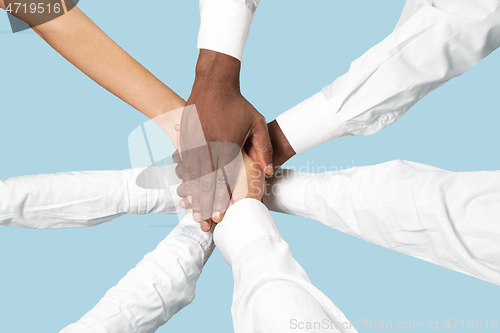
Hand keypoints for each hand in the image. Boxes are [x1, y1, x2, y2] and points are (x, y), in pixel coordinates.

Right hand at [178, 50, 272, 225]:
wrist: (213, 82)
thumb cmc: (238, 104)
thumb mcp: (257, 123)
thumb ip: (264, 149)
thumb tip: (269, 172)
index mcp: (226, 147)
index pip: (223, 181)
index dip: (221, 200)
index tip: (220, 216)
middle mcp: (208, 148)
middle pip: (205, 184)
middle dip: (205, 205)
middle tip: (205, 223)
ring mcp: (194, 143)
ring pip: (192, 176)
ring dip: (193, 196)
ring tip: (192, 212)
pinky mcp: (185, 138)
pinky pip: (183, 163)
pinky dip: (185, 179)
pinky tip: (184, 189)